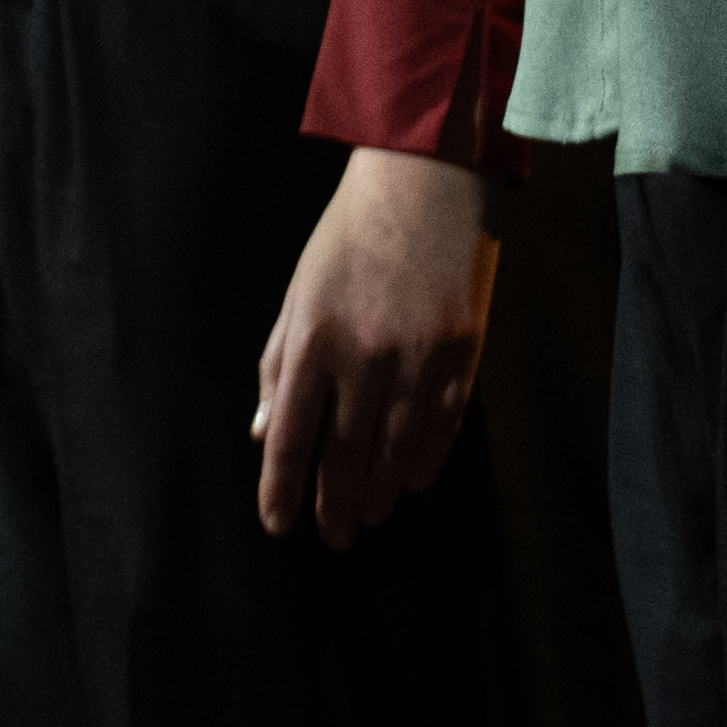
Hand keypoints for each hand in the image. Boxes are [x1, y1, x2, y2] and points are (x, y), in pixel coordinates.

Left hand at [245, 145, 492, 547]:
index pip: (292, 436)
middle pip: (346, 456)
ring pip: (396, 452)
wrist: (422, 188)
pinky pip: (442, 427)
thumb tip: (265, 432)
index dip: (283, 488)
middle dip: (335, 506)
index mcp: (314, 342)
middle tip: (332, 537)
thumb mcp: (298, 297)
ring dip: (379, 493)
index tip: (278, 524)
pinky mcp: (461, 355)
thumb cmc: (346, 241)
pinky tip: (410, 482)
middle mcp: (365, 359)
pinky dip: (424, 460)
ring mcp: (418, 360)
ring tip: (366, 516)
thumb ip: (279, 367)